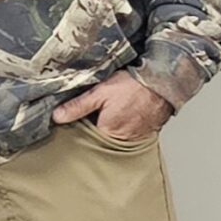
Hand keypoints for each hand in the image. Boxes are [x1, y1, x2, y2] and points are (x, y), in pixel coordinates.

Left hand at [52, 70, 172, 141]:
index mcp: (108, 131)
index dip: (81, 121)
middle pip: (101, 134)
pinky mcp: (145, 132)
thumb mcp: (100, 93)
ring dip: (112, 122)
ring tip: (115, 106)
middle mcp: (123, 138)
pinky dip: (126, 122)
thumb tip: (57, 117)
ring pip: (115, 132)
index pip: (86, 133)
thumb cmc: (134, 86)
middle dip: (96, 122)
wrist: (163, 82)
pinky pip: (129, 130)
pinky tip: (125, 109)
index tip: (80, 112)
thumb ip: (78, 106)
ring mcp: (136, 136)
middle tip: (100, 106)